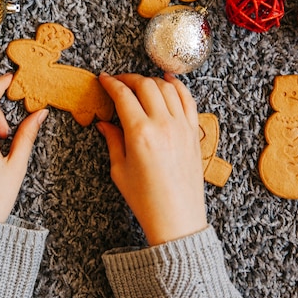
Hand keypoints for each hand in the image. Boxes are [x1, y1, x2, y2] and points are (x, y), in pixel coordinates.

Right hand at [97, 73, 206, 244]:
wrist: (177, 219)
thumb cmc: (146, 200)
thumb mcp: (119, 170)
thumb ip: (113, 140)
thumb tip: (104, 122)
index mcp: (140, 134)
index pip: (123, 95)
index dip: (111, 83)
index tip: (104, 79)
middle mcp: (163, 125)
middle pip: (145, 85)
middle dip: (129, 78)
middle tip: (118, 81)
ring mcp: (182, 126)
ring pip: (167, 87)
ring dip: (151, 80)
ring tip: (140, 84)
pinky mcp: (194, 132)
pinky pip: (187, 99)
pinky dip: (177, 86)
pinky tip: (168, 81)